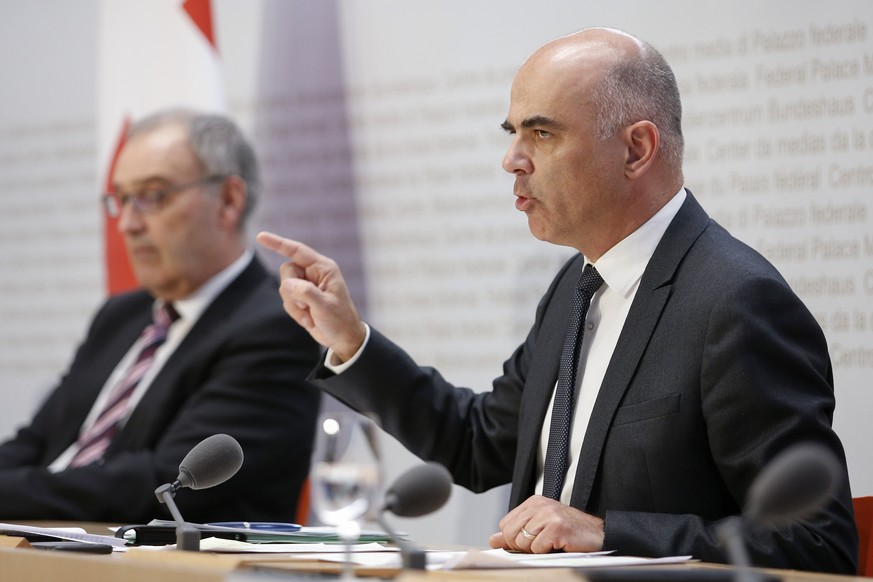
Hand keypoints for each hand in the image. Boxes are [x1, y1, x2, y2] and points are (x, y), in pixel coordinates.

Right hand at [256, 231, 366, 361]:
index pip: (297, 251)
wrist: (342, 338)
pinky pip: (286, 299)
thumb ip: (306, 292)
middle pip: (287, 271)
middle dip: (292, 291)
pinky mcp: (301, 297)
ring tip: (310, 315)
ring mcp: (306, 285)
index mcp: (323, 268)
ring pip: (284, 287)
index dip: (278, 243)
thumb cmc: (340, 320)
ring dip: (294, 305)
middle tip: (307, 306)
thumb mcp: (325, 306)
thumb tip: (287, 284)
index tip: (260, 236)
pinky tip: (309, 319)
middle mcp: (314, 273)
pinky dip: (295, 312)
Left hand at [488, 495, 604, 553]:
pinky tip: (559, 545)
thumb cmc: (569, 532)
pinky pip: (538, 548)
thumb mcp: (539, 529)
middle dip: (522, 546)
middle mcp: (539, 505)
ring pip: (523, 542)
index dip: (513, 539)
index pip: (505, 524)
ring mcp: (548, 515)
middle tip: (541, 545)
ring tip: (552, 543)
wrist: (598, 534)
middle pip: (510, 533)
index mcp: (533, 502)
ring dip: (537, 549)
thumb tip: (493, 540)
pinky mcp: (556, 527)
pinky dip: (547, 552)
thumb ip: (515, 533)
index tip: (530, 541)